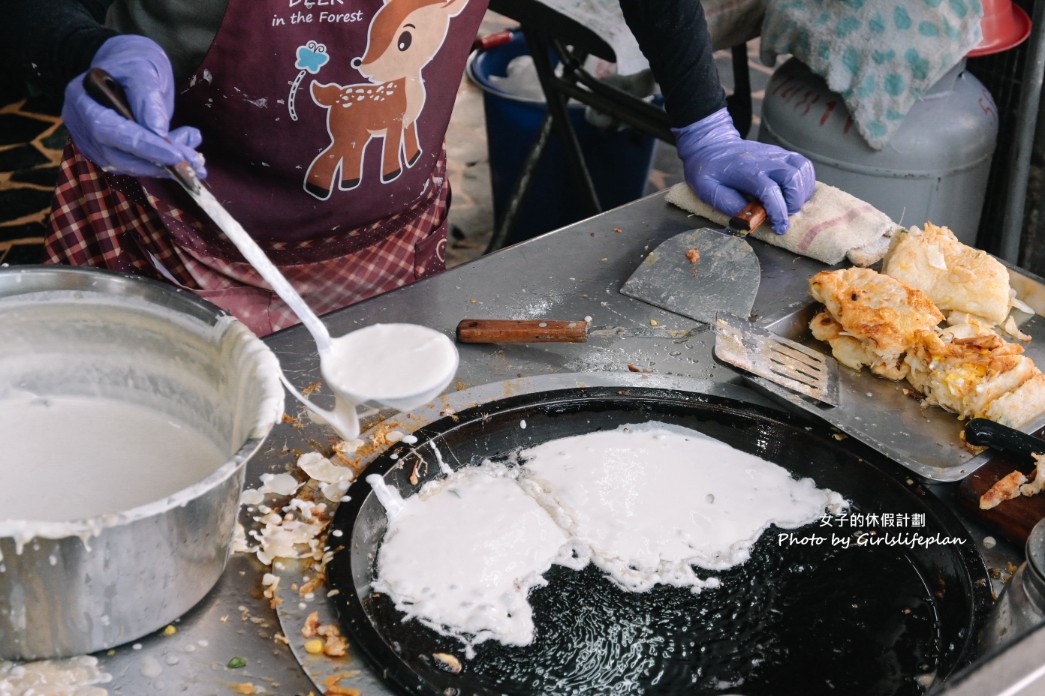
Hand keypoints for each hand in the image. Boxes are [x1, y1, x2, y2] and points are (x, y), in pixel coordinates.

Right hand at [62, 35, 205, 179]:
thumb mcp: (144, 70)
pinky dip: (158, 164)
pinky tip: (182, 154)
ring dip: (162, 166)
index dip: (143, 146)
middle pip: (116, 154)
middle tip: (193, 163)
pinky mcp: (105, 152)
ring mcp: (90, 141)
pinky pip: (131, 164)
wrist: (123, 67)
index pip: (110, 130)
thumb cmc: (132, 63)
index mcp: (82, 98)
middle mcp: (81, 124)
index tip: (175, 155)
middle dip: (156, 162)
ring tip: (194, 158)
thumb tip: (158, 132)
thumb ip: (148, 99)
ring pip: (126, 165)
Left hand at [673, 108, 813, 234]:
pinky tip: (793, 192)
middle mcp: (765, 160)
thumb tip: (750, 219)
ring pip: (802, 169)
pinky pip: (803, 165)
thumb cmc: (708, 171)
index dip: (778, 212)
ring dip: (801, 191)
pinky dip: (805, 181)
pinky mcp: (781, 154)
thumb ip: (729, 205)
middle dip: (794, 202)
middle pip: (792, 178)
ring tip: (789, 204)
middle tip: (784, 214)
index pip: (770, 191)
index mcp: (745, 170)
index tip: (779, 227)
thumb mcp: (708, 190)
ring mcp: (775, 154)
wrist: (711, 146)